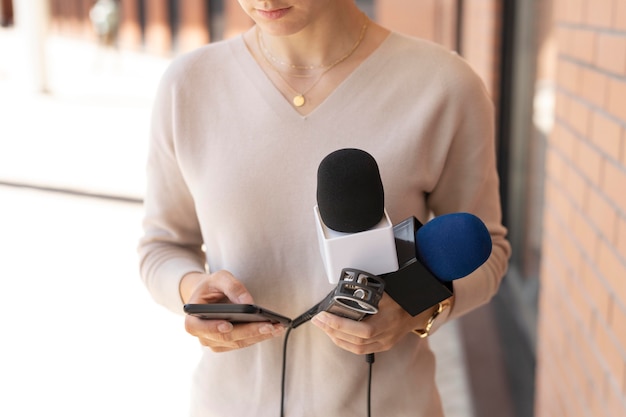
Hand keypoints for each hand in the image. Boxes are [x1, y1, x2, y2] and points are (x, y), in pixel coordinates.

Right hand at [182, 270, 285, 351]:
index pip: (200, 328)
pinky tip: (274, 329)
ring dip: (259, 336)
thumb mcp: (219, 278)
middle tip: (268, 325)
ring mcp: (216, 342)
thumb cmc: (212, 286)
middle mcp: (203, 336)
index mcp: (192, 320)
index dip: (213, 328)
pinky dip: (259, 336)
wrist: (209, 295)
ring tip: (277, 327)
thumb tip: (248, 302)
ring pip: (238, 343)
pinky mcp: (229, 344)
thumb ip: (232, 287)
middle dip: (249, 331)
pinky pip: (244, 342)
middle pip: (226, 337)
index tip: (228, 325)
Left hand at [311, 293, 436, 354]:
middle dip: (333, 330)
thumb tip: (344, 287)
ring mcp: (384, 343)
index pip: (362, 329)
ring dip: (336, 337)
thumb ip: (367, 293)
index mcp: (389, 321)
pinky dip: (344, 342)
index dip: (341, 325)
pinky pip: (360, 349)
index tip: (324, 316)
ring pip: (356, 347)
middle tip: (318, 320)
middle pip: (356, 340)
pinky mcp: (382, 346)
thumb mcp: (385, 292)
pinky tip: (334, 334)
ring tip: (323, 326)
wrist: (418, 311)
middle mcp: (386, 335)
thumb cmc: (401, 299)